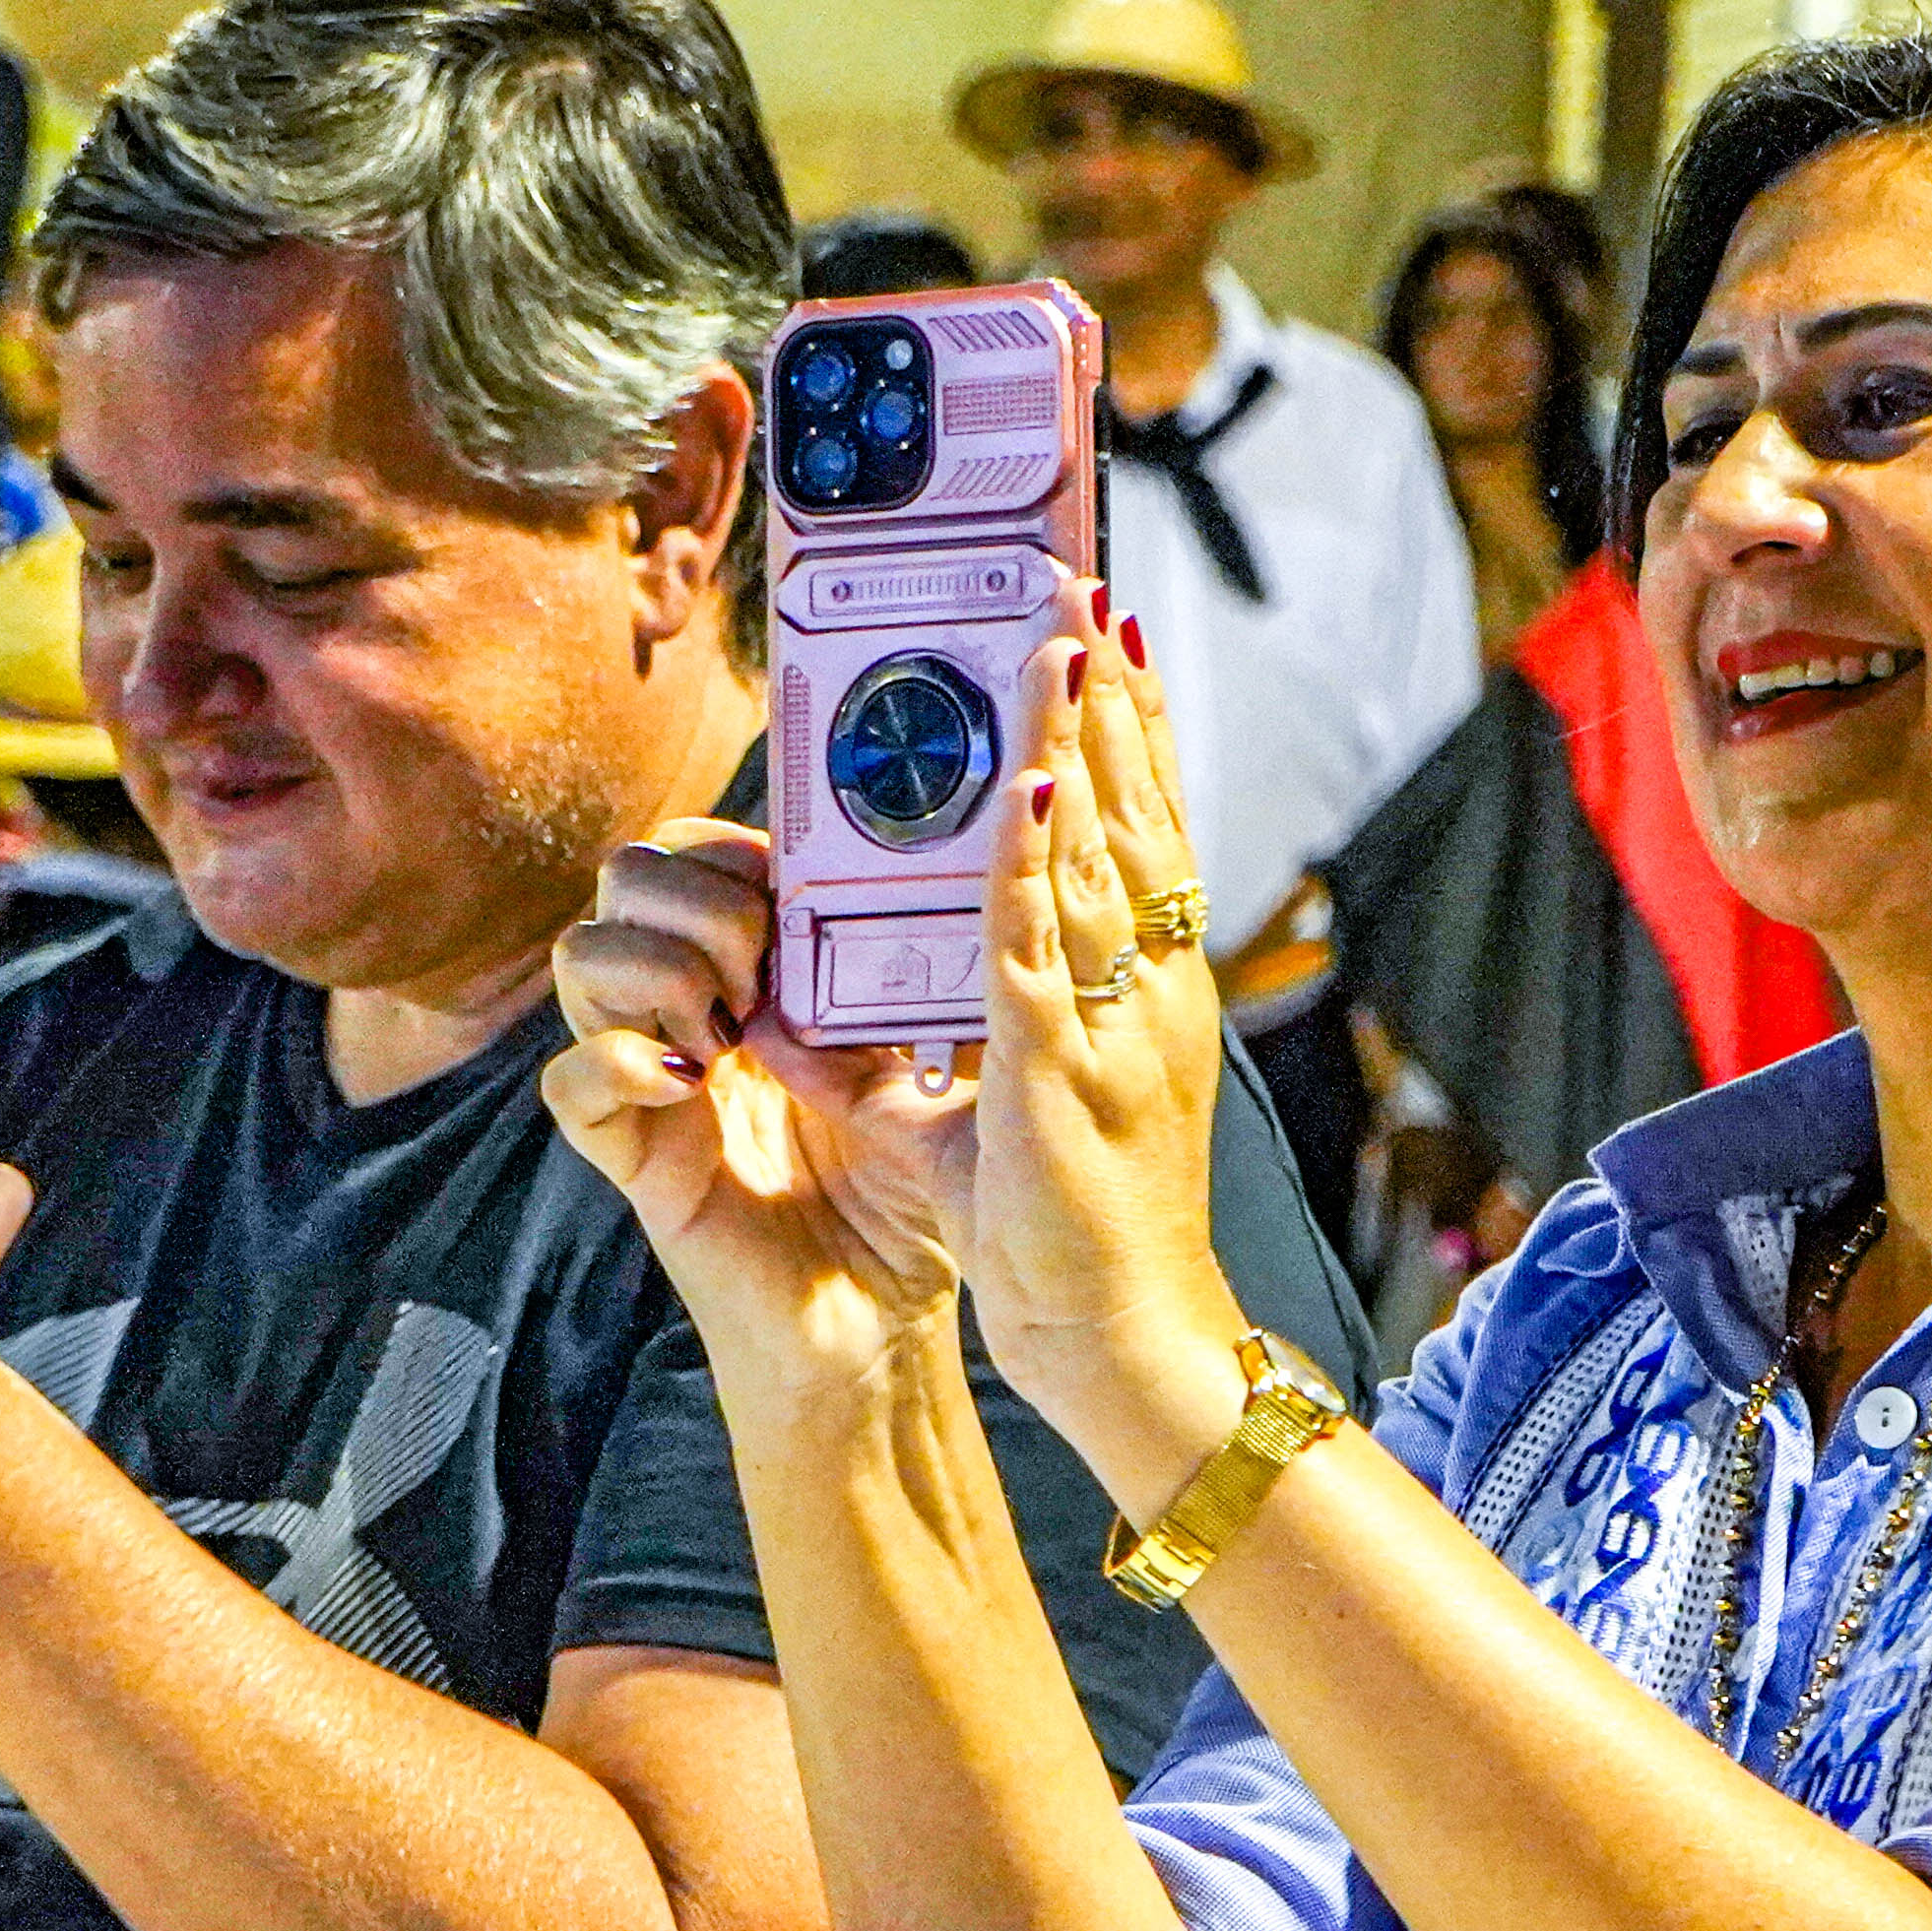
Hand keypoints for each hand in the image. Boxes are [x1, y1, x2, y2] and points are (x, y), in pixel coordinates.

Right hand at [541, 822, 976, 1383]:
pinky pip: (569, 1086)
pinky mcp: (633, 1162)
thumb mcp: (928, 1070)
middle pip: (625, 882)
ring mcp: (651, 1085)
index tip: (792, 886)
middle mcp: (688, 1016)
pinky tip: (688, 1086)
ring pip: (580, 957)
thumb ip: (917, 986)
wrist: (881, 1330)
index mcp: (754, 978)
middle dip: (698, 898)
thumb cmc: (906, 1200)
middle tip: (764, 971)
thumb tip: (943, 889)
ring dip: (657, 968)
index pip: (692, 856)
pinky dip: (616, 1065)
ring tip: (728, 1033)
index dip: (728, 846)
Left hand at [966, 599, 1254, 1432]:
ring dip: (1082, 740)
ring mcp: (1112, 1022)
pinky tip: (1029, 783)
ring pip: (1097, 852)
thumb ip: (885, 1063)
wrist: (1116, 1335)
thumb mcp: (958, 1124)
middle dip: (1109, 700)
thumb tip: (789, 1016)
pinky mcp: (1061, 1067)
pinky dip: (1032, 859)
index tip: (1110, 646)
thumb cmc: (1052, 1233)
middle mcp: (1141, 989)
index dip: (1127, 738)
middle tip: (1088, 595)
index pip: (1135, 837)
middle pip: (1130, 814)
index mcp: (1132, 991)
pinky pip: (1040, 941)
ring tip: (1067, 642)